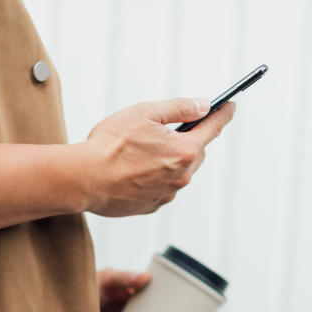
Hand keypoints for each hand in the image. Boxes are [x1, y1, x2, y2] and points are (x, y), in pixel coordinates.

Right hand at [80, 98, 235, 217]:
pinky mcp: (150, 206)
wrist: (82, 179)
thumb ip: (179, 108)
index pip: (213, 127)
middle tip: (164, 131)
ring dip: (167, 161)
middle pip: (195, 152)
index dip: (223, 113)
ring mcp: (166, 194)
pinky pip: (161, 188)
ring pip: (178, 172)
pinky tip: (132, 170)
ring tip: (139, 153)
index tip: (229, 107)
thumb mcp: (145, 113)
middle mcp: (181, 176)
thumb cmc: (108, 147)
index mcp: (184, 151)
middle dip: (186, 140)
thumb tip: (202, 106)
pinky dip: (153, 178)